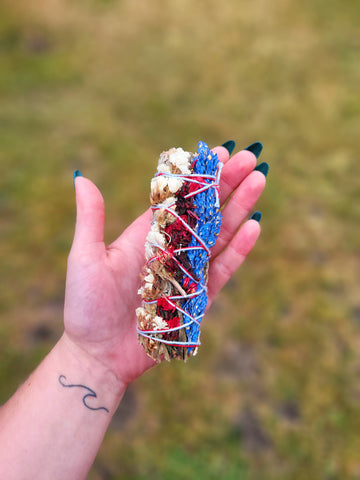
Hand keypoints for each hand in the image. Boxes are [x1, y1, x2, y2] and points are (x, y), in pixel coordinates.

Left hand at [63, 144, 265, 386]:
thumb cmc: (85, 307)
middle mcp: (170, 250)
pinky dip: (238, 249)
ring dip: (239, 209)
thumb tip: (82, 177)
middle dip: (226, 185)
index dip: (197, 177)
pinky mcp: (199, 298)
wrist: (99, 354)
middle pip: (204, 211)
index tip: (216, 153)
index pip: (177, 199)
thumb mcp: (84, 258)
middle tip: (249, 159)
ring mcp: (187, 273)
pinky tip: (253, 226)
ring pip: (218, 235)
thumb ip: (91, 219)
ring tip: (258, 182)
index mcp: (146, 236)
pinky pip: (222, 270)